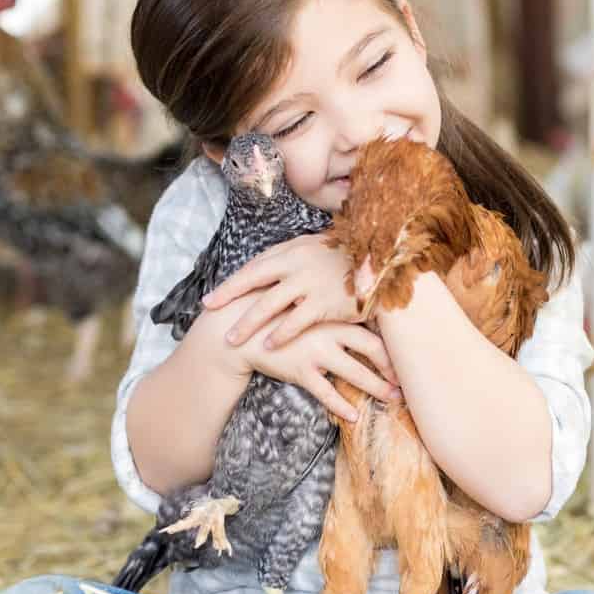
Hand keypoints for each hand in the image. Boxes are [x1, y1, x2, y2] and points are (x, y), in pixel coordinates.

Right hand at [192, 301, 398, 421]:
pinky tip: (354, 417)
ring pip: (355, 372)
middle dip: (392, 366)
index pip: (372, 324)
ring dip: (377, 387)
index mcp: (333, 312)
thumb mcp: (300, 302)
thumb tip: (350, 305)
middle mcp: (329, 330)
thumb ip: (326, 305)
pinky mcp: (300, 370)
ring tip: (392, 400)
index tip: (409, 352)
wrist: (236, 328)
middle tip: (407, 380)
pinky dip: (342, 406)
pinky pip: (326, 393)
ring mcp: (316, 351)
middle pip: (373, 348)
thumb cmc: (272, 314)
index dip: (392, 341)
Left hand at [203, 234, 360, 349]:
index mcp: (293, 250)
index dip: (232, 283)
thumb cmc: (351, 257)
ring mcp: (309, 282)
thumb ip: (295, 256)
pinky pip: (297, 320)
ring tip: (232, 339)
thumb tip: (271, 265)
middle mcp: (296, 263)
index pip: (254, 267)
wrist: (384, 262)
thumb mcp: (319, 248)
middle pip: (253, 281)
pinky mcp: (325, 302)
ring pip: (270, 304)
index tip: (213, 298)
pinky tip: (268, 345)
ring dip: (248, 323)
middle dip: (229, 297)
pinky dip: (281, 333)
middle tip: (209, 312)